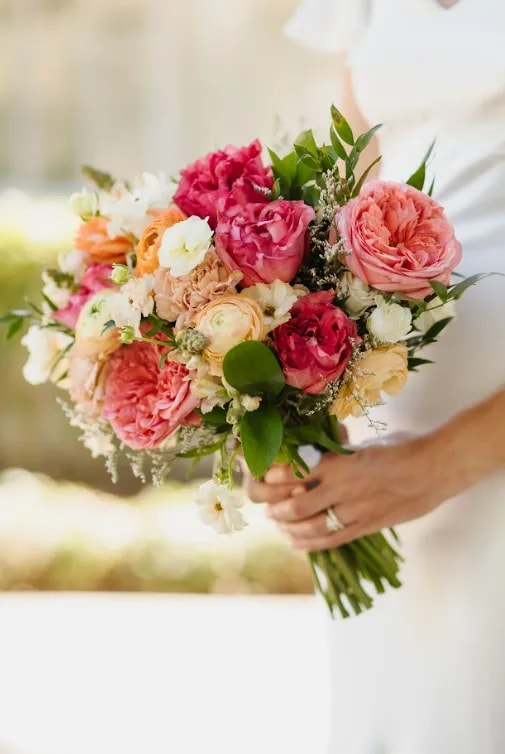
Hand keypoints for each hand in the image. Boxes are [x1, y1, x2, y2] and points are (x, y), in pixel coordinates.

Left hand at [246, 433, 465, 550]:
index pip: (293, 472)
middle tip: (266, 508)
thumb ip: (337, 453)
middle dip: (275, 508)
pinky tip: (295, 542)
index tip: (260, 476)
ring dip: (288, 527)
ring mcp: (353, 511)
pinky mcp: (365, 527)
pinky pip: (331, 539)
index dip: (271, 477)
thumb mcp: (361, 445)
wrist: (431, 470)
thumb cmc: (399, 450)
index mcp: (337, 462)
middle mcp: (340, 488)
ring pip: (310, 526)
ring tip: (278, 523)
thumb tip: (316, 453)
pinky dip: (309, 543)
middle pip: (294, 505)